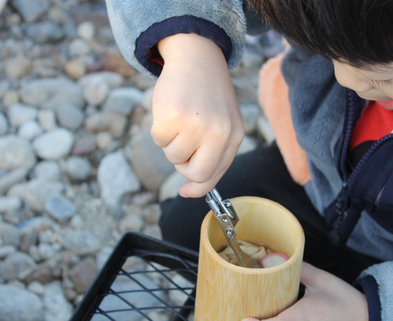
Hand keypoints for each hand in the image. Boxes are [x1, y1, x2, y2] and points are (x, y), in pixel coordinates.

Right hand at [153, 34, 243, 197]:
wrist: (196, 57)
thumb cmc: (207, 95)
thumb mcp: (221, 124)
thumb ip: (211, 156)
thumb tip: (188, 191)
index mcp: (234, 136)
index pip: (215, 175)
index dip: (198, 187)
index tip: (185, 190)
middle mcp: (219, 132)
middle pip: (195, 173)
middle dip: (183, 165)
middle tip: (183, 143)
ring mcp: (196, 124)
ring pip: (173, 156)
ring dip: (171, 142)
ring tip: (180, 118)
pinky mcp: (173, 116)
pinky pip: (158, 139)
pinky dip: (159, 128)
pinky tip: (170, 109)